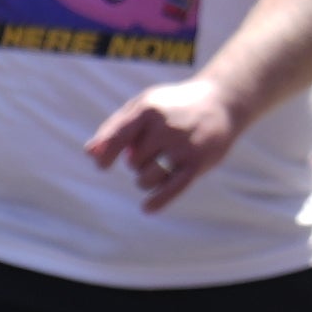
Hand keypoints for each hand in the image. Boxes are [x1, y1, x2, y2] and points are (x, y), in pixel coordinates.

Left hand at [82, 67, 253, 210]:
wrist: (220, 102)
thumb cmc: (173, 106)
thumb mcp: (144, 106)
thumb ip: (115, 128)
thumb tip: (90, 152)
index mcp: (148, 110)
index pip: (117, 137)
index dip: (106, 155)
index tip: (102, 165)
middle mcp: (165, 127)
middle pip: (133, 162)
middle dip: (137, 162)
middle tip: (152, 152)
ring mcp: (182, 146)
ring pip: (148, 178)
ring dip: (146, 179)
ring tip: (157, 168)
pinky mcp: (198, 162)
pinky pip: (173, 189)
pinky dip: (158, 201)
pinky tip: (147, 209)